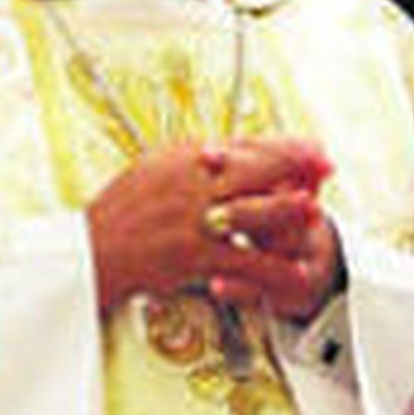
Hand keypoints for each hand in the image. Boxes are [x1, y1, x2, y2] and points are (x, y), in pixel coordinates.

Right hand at [86, 136, 337, 320]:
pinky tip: (293, 271)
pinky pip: (243, 260)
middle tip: (324, 165)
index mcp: (182, 158)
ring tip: (315, 208)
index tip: (308, 146)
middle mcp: (191, 183)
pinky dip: (273, 267)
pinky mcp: (194, 255)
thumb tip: (220, 152)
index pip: (243, 143)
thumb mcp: (151, 171)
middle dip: (296, 164)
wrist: (89, 251)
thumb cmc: (116, 216)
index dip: (282, 144)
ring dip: (288, 208)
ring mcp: (194, 219)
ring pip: (253, 210)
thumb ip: (189, 162)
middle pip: (255, 167)